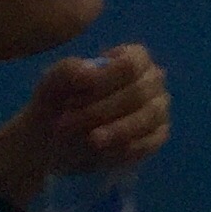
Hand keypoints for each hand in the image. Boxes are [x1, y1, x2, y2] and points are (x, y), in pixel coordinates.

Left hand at [0, 47, 168, 195]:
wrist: (53, 141)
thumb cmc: (58, 104)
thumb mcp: (52, 84)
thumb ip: (68, 70)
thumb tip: (91, 71)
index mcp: (133, 58)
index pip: (130, 64)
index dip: (102, 82)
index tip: (70, 100)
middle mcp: (153, 79)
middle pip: (138, 92)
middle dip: (98, 112)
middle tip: (65, 127)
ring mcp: (158, 108)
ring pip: (149, 117)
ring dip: (116, 131)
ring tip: (89, 142)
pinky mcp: (157, 136)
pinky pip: (150, 143)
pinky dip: (127, 149)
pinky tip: (102, 154)